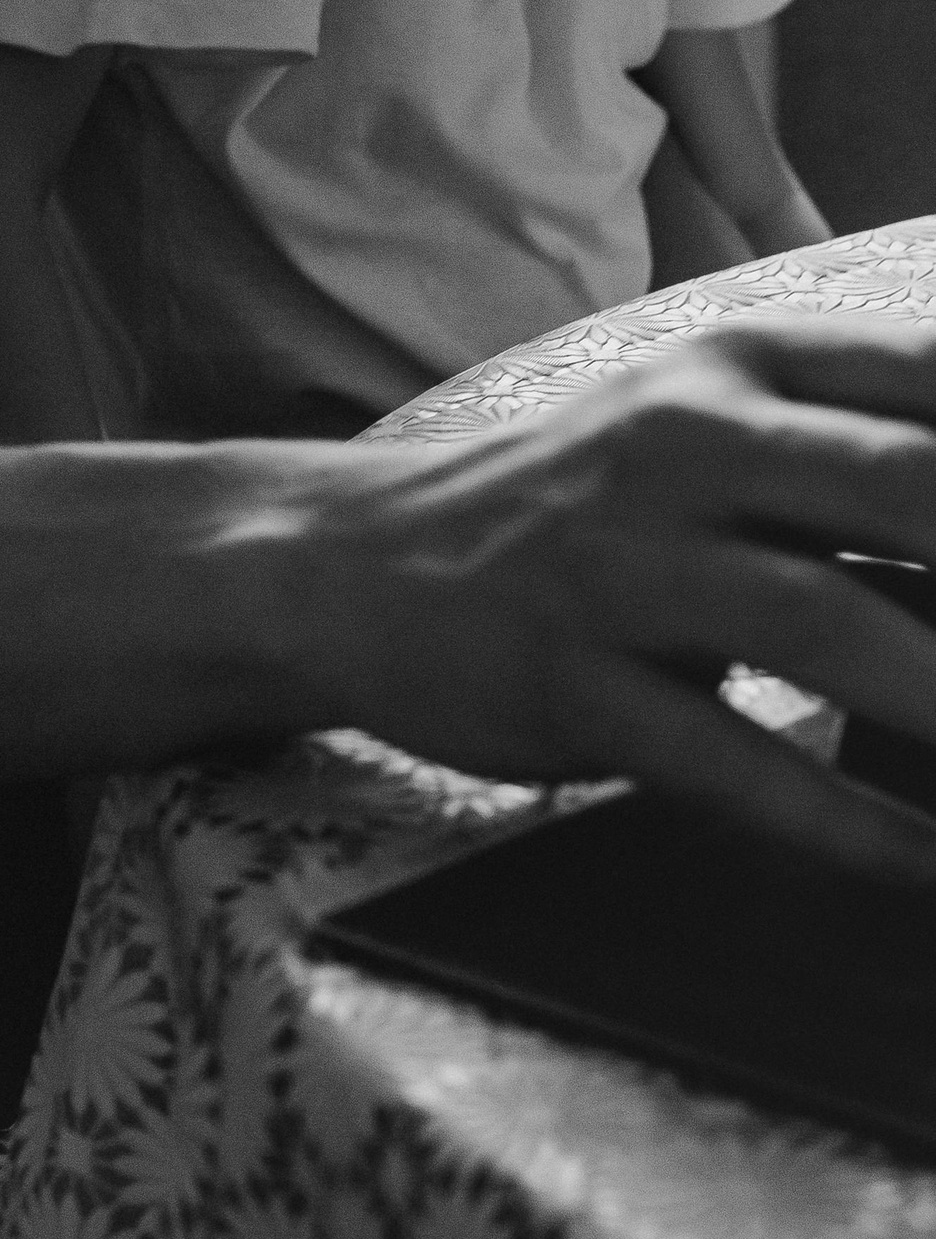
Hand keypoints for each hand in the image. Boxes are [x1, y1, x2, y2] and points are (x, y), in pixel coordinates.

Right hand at [286, 319, 935, 880]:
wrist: (360, 561)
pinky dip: (848, 828)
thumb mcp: (713, 441)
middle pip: (907, 486)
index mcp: (739, 367)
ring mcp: (620, 560)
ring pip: (829, 626)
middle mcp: (683, 439)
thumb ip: (867, 473)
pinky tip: (927, 871)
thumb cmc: (585, 511)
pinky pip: (728, 760)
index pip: (935, 387)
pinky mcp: (567, 678)